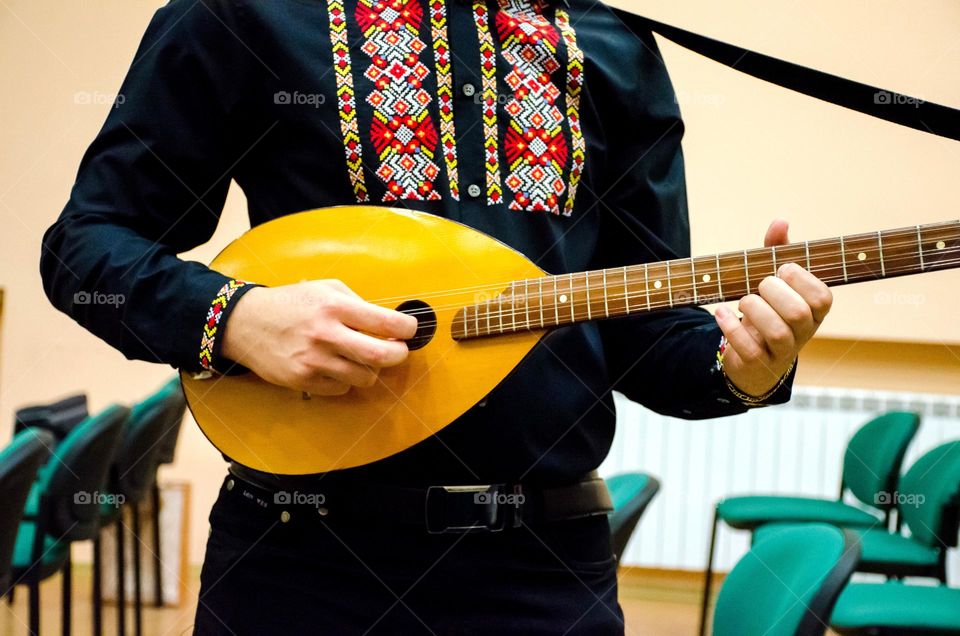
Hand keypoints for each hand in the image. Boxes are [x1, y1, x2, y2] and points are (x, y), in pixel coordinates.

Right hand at [221, 280, 417, 394]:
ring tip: (361, 357)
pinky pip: (342, 388)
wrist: (246, 323)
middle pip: (381, 355)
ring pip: (365, 377)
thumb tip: (390, 324)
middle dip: (399, 354)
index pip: (385, 322)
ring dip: (370, 369)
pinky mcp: (303, 380)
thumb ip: (358, 304)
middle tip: (398, 350)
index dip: (407, 329)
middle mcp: (325, 334)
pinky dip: (346, 379)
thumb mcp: (325, 289)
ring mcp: (314, 360)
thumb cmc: (291, 303)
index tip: (410, 330)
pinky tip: (335, 365)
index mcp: (334, 306)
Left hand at [714, 220, 832, 396]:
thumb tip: (781, 222)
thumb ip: (778, 252)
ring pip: (777, 332)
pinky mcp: (759, 364)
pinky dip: (732, 328)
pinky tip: (721, 313)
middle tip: (760, 286)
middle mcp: (804, 333)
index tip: (782, 269)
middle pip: (798, 313)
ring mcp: (783, 351)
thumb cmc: (769, 310)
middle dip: (774, 292)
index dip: (801, 279)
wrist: (755, 358)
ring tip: (743, 301)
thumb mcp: (776, 281)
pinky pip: (750, 350)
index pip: (822, 296)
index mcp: (814, 311)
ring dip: (754, 310)